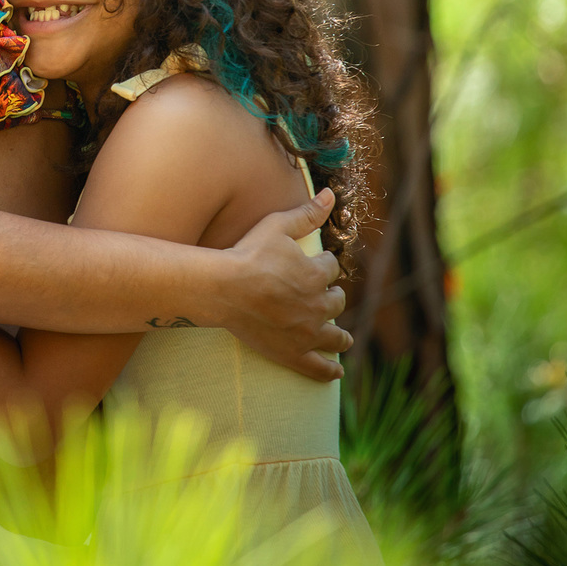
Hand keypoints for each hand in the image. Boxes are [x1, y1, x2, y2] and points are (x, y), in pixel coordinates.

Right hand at [218, 190, 350, 382]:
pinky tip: (336, 371)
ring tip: (343, 337)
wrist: (223, 288)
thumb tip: (330, 195)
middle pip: (336, 302)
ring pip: (335, 336)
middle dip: (332, 297)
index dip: (322, 265)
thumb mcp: (277, 226)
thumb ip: (307, 213)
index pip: (330, 268)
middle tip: (327, 297)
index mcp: (317, 275)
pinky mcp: (293, 353)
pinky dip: (330, 370)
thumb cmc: (248, 254)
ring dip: (341, 335)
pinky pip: (318, 367)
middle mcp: (318, 305)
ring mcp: (307, 333)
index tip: (316, 265)